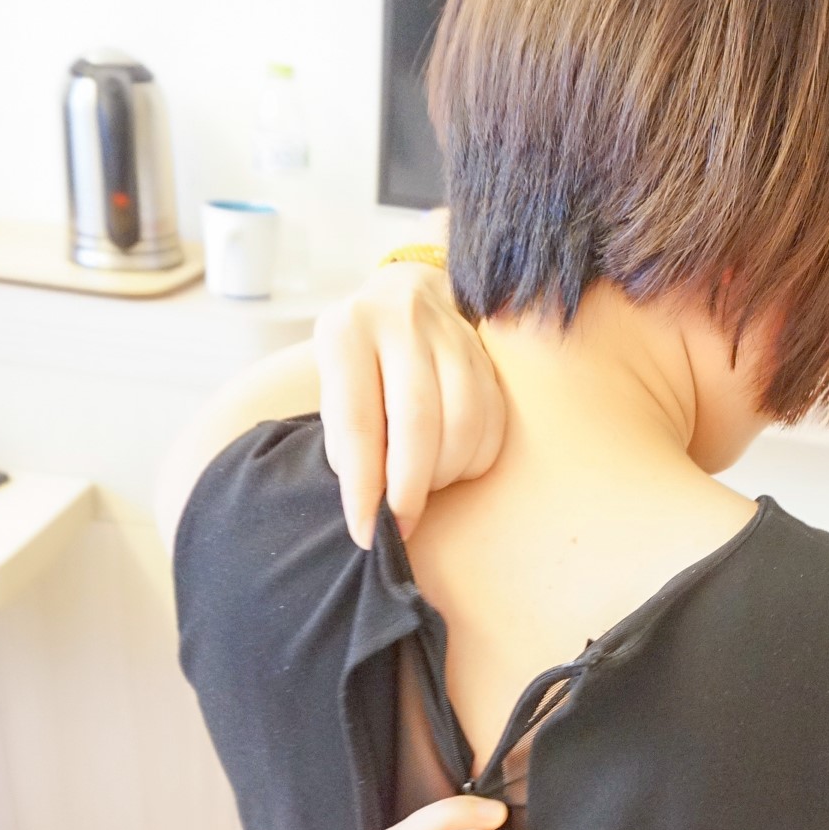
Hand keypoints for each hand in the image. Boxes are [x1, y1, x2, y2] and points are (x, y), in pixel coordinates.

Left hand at [313, 238, 505, 549]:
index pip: (357, 421)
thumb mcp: (334, 387)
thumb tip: (372, 503)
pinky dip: (475, 458)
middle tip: (403, 525)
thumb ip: (348, 438)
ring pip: (465, 421)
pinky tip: (454, 465)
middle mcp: (401, 323)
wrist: (405, 296)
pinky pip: (494, 419)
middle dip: (411, 487)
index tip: (366, 533)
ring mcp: (451, 333)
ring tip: (426, 487)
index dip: (364, 486)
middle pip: (418, 420)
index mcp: (347, 332)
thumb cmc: (361, 360)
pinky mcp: (487, 351)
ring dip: (447, 473)